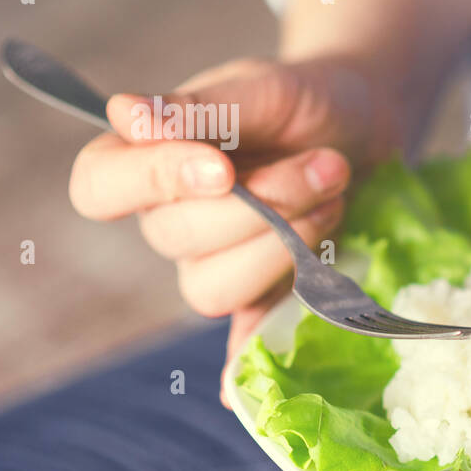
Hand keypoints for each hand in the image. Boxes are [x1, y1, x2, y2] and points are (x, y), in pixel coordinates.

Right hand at [68, 56, 403, 401]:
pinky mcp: (263, 296)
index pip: (100, 186)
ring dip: (282, 248)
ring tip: (333, 199)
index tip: (222, 169)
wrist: (369, 124)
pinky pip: (243, 338)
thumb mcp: (265, 87)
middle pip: (177, 240)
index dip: (153, 181)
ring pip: (212, 290)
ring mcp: (214, 264)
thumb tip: (127, 114)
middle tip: (325, 166)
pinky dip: (245, 357)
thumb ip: (202, 107)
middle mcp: (168, 219)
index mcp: (145, 158)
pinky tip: (244, 383)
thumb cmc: (306, 100)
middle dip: (262, 204)